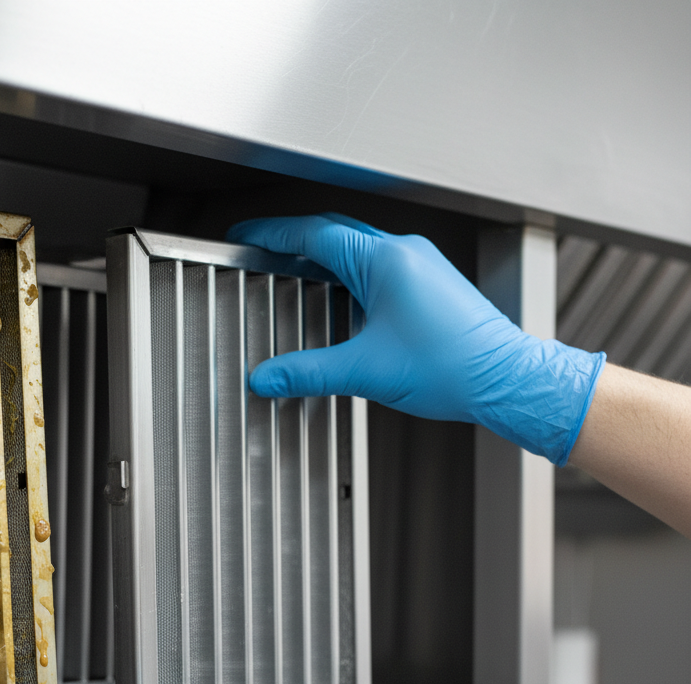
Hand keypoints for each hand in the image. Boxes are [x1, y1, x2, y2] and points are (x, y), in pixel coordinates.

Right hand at [226, 214, 605, 466]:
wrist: (506, 380)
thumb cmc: (453, 367)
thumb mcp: (365, 371)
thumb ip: (307, 373)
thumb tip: (267, 377)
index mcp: (385, 260)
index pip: (314, 234)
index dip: (273, 234)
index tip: (246, 235)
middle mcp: (405, 253)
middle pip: (335, 234)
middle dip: (293, 241)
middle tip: (261, 249)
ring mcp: (420, 266)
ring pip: (358, 249)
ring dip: (322, 258)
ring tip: (292, 273)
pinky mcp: (429, 284)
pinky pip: (378, 267)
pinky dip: (348, 276)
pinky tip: (340, 301)